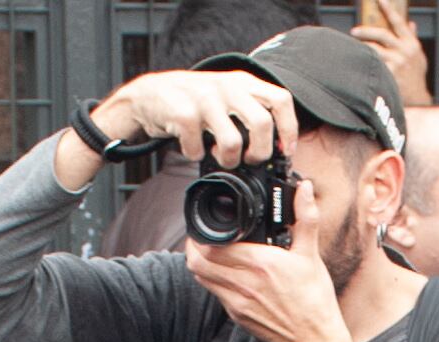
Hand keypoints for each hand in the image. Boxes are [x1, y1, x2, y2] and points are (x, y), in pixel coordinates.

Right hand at [96, 69, 299, 165]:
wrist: (149, 94)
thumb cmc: (194, 102)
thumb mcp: (227, 98)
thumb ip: (250, 113)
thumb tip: (279, 148)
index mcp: (243, 82)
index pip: (281, 100)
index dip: (289, 129)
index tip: (285, 151)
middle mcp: (227, 86)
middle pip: (262, 124)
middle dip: (260, 152)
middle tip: (250, 160)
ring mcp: (204, 98)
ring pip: (233, 141)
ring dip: (228, 160)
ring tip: (220, 157)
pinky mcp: (182, 112)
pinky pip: (199, 148)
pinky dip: (195, 155)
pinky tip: (193, 148)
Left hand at [185, 176, 356, 341]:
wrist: (315, 341)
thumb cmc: (315, 301)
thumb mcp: (311, 256)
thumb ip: (305, 218)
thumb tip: (304, 189)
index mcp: (260, 264)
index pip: (212, 246)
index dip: (202, 233)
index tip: (208, 224)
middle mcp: (243, 284)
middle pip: (197, 262)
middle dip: (194, 246)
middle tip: (202, 236)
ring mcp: (237, 302)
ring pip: (201, 278)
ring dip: (200, 263)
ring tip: (210, 252)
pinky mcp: (236, 316)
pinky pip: (215, 293)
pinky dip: (214, 280)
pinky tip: (226, 274)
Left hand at [350, 0, 432, 108]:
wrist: (417, 99)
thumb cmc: (416, 77)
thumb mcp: (418, 57)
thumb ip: (413, 40)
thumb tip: (411, 23)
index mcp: (412, 44)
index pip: (398, 23)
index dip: (389, 10)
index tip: (380, 0)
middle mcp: (404, 51)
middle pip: (382, 34)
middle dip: (366, 31)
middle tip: (354, 31)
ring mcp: (397, 62)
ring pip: (374, 50)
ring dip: (362, 47)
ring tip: (352, 47)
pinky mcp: (389, 74)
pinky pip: (372, 65)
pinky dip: (363, 63)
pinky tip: (356, 63)